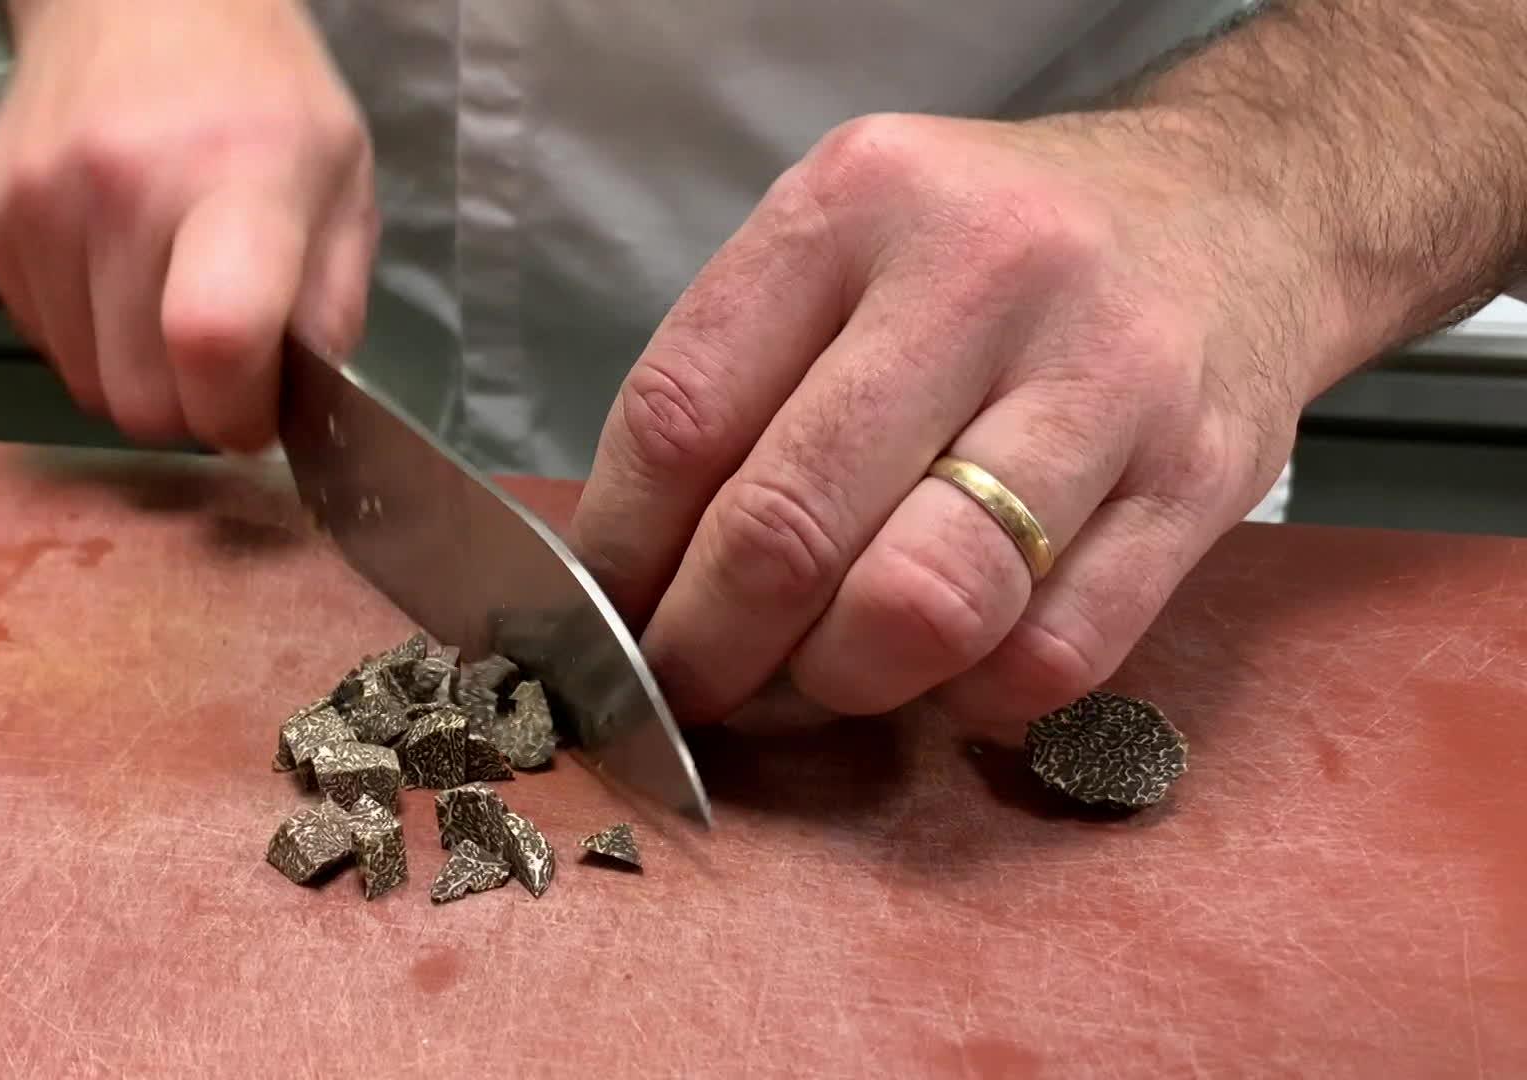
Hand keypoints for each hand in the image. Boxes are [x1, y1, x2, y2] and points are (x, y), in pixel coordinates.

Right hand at [0, 0, 376, 448]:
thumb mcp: (343, 182)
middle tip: (224, 364)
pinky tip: (123, 274)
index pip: (213, 339)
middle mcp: (123, 187)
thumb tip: (299, 407)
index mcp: (235, 176)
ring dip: (138, 375)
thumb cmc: (257, 93)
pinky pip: (43, 340)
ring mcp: (40, 202)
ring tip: (173, 300)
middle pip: (140, 395)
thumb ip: (332, 307)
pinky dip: (90, 336)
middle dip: (192, 409)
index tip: (258, 409)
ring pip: (85, 383)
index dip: (237, 412)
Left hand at [572, 110, 1355, 725]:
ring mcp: (1106, 381)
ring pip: (921, 607)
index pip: (681, 416)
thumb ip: (740, 380)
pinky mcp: (1200, 482)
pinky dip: (964, 700)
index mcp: (855, 205)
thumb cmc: (996, 251)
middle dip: (705, 652)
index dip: (620, 555)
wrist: (1236, 208)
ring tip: (809, 682)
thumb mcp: (847, 244)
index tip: (603, 624)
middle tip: (685, 692)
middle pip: (787, 526)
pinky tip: (940, 669)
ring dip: (834, 688)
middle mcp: (982, 277)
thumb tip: (630, 578)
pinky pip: (1047, 657)